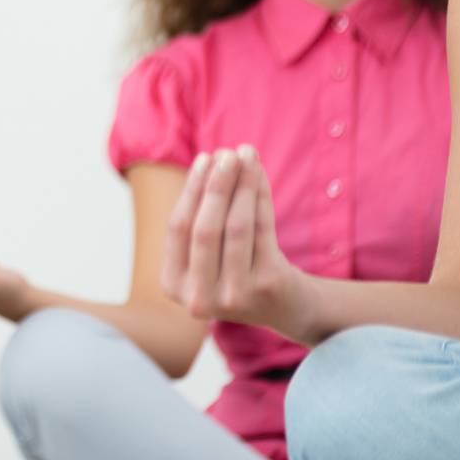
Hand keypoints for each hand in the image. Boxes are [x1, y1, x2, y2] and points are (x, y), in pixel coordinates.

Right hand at [160, 145, 314, 338]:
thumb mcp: (206, 253)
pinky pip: (263, 231)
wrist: (286, 307)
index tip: (204, 158)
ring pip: (236, 227)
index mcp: (173, 284)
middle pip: (205, 229)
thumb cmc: (237, 267)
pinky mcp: (268, 287)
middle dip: (216, 185)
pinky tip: (260, 174)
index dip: (191, 190)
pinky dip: (261, 197)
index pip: (177, 228)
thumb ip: (198, 217)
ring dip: (241, 185)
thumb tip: (210, 160)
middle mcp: (199, 297)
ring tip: (246, 155)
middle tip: (226, 153)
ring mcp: (235, 296)